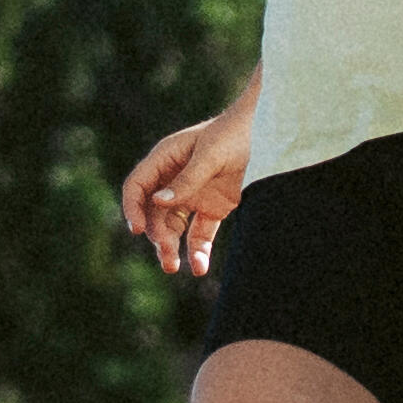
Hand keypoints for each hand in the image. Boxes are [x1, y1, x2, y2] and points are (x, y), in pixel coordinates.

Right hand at [119, 106, 251, 278]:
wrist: (270, 134)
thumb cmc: (236, 134)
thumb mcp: (211, 155)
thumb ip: (188, 179)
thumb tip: (159, 202)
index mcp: (166, 159)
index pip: (138, 186)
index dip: (132, 208)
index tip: (137, 230)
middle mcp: (174, 179)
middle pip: (154, 213)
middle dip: (157, 235)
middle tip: (167, 256)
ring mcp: (193, 195)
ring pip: (173, 227)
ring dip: (171, 247)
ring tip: (173, 268)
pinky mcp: (213, 208)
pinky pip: (199, 233)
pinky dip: (197, 251)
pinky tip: (199, 268)